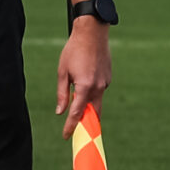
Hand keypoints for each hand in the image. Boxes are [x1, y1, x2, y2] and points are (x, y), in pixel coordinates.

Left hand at [55, 19, 109, 136]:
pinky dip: (91, 93)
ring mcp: (105, 83)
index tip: (66, 136)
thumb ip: (62, 94)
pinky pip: (99, 91)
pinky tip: (83, 84)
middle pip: (93, 113)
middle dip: (86, 124)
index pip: (77, 113)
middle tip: (78, 133)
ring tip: (78, 111)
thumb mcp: (62, 72)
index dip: (70, 126)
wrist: (92, 33)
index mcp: (85, 87)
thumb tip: (60, 112)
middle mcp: (98, 87)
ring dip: (88, 108)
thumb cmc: (73, 51)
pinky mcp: (108, 78)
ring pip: (97, 102)